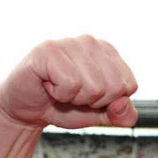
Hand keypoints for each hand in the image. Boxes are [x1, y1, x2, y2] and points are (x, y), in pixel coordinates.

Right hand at [0, 35, 137, 130]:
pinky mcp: (48, 50)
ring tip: (60, 89)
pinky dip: (59, 94)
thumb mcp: (101, 115)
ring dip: (74, 98)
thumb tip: (122, 104)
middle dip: (93, 101)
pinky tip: (49, 85)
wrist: (29, 110)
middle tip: (73, 94)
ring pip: (94, 87)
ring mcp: (69, 43)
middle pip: (114, 88)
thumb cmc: (65, 106)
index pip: (129, 85)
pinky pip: (71, 84)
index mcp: (108, 52)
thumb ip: (122, 115)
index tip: (90, 97)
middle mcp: (91, 42)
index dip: (109, 102)